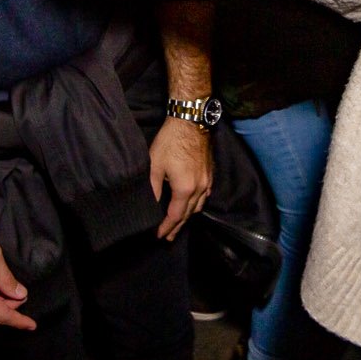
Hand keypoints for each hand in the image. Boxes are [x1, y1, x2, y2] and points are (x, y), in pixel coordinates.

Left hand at [149, 117, 213, 239]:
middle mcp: (199, 189)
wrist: (191, 122)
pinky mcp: (210, 174)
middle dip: (177, 227)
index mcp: (185, 189)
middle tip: (168, 237)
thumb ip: (153, 188)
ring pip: (198, 207)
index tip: (158, 235)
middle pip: (188, 215)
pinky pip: (205, 196)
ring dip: (188, 217)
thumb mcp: (155, 165)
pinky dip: (197, 204)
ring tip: (179, 224)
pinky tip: (193, 205)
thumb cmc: (170, 141)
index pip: (175, 216)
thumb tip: (151, 204)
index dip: (166, 227)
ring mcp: (207, 182)